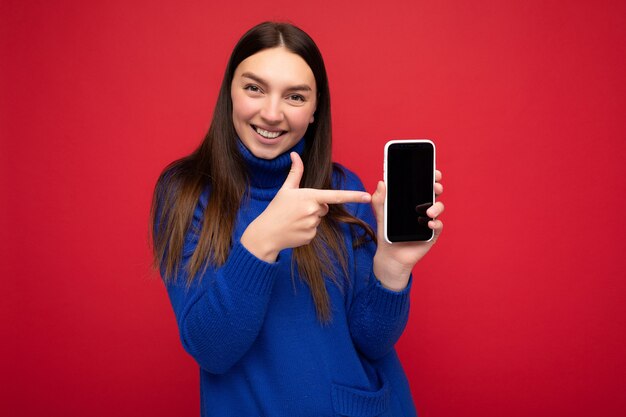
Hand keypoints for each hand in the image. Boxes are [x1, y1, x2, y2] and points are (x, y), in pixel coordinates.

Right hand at [241, 152, 371, 261]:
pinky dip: (306, 229)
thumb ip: (295, 172)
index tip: (367, 196)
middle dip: (315, 207)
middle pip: (325, 207)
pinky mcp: (311, 236)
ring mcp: (313, 225)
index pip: (336, 196)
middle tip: (297, 209)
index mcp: (309, 196)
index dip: (353, 196)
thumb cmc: (276, 209)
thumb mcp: (285, 189)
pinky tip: (294, 228)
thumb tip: (295, 155)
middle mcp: (313, 211)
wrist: (266, 233)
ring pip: (319, 219)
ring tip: (294, 219)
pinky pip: (314, 230)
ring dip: (310, 218)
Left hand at [371, 170, 444, 290]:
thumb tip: (381, 182)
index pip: (422, 184)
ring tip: (428, 212)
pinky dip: (436, 224)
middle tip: (434, 186)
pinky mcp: (431, 234)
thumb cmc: (386, 232)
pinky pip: (438, 226)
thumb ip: (379, 200)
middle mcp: (423, 208)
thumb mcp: (380, 214)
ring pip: (439, 208)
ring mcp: (428, 220)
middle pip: (434, 193)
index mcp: (412, 200)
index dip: (430, 176)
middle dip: (437, 186)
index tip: (433, 170)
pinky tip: (429, 223)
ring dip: (436, 207)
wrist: (389, 254)